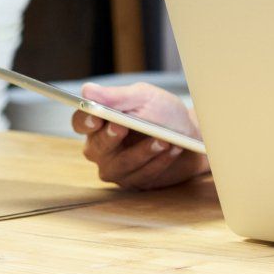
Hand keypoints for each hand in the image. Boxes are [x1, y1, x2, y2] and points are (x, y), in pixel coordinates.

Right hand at [74, 82, 206, 190]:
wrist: (192, 135)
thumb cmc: (164, 113)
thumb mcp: (145, 97)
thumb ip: (117, 96)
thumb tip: (87, 91)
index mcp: (100, 122)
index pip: (81, 122)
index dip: (85, 121)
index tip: (96, 117)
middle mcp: (101, 148)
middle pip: (96, 147)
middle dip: (110, 137)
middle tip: (123, 126)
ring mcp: (116, 168)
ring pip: (120, 165)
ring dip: (143, 151)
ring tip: (164, 140)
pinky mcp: (134, 182)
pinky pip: (141, 175)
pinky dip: (159, 161)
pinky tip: (173, 149)